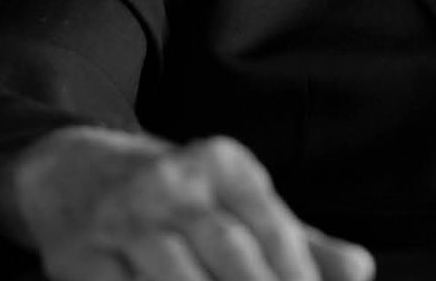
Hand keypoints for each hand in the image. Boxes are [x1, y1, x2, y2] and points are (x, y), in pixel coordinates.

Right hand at [0, 126, 375, 280]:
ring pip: (176, 280)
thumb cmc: (182, 200)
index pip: (273, 229)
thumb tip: (360, 270)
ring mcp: (120, 217)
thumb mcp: (240, 202)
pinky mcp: (77, 255)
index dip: (298, 278)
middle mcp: (172, 181)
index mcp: (224, 165)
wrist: (75, 172)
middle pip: (230, 256)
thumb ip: (301, 242)